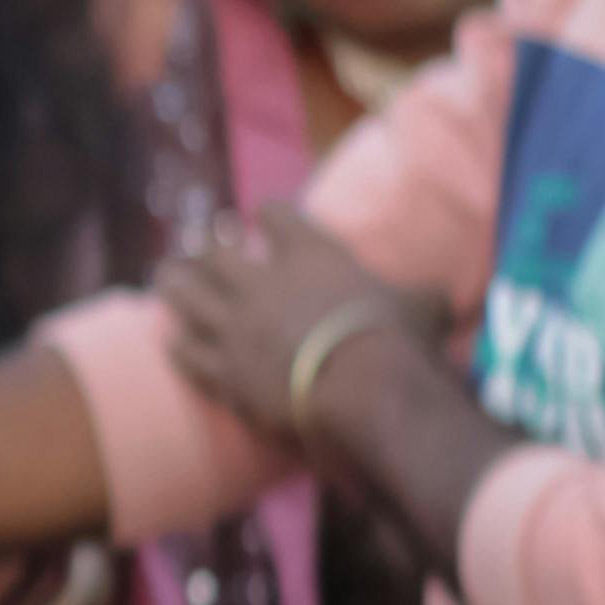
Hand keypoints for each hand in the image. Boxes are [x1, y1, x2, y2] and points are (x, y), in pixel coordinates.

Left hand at [158, 209, 437, 442]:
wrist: (364, 391)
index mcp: (309, 254)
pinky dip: (177, 346)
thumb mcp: (424, 305)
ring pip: (187, 298)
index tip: (264, 214)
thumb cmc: (402, 340)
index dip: (270, 214)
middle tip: (198, 245)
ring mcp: (234, 329)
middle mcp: (260, 284)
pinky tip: (169, 341)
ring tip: (165, 276)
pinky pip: (188, 355)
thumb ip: (420, 294)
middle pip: (214, 253)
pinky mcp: (223, 374)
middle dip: (206, 246)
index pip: (276, 216)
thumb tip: (438, 297)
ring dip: (175, 285)